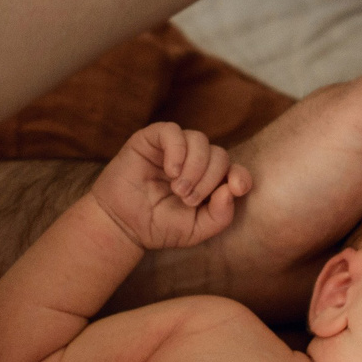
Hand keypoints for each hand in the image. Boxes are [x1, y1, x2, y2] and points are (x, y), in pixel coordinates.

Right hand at [93, 124, 251, 248]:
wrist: (122, 226)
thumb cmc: (159, 227)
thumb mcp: (196, 230)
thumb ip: (220, 216)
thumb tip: (231, 190)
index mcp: (208, 181)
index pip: (234, 170)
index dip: (240, 176)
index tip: (236, 188)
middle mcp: (194, 161)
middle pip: (219, 154)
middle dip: (208, 178)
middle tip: (187, 198)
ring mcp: (174, 148)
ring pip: (200, 140)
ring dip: (195, 166)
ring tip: (178, 188)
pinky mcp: (151, 139)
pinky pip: (173, 132)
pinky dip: (178, 150)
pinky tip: (170, 171)